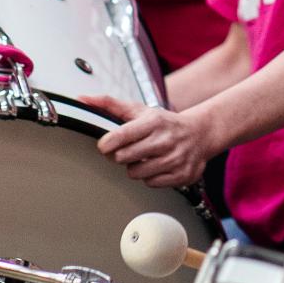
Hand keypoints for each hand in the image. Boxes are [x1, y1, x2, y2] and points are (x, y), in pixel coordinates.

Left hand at [83, 94, 211, 188]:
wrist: (201, 133)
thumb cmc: (165, 123)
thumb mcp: (140, 110)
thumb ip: (109, 105)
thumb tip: (82, 99)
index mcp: (153, 122)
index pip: (120, 136)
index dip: (106, 144)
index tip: (104, 145)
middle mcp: (165, 140)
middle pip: (124, 158)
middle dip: (120, 155)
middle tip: (128, 150)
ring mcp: (175, 159)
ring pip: (136, 173)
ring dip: (135, 167)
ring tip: (145, 157)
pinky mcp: (181, 175)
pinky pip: (151, 183)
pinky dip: (150, 176)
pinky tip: (157, 165)